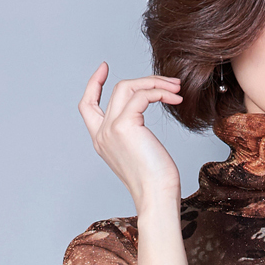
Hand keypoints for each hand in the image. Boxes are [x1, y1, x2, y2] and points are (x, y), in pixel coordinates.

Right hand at [77, 62, 183, 211]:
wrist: (156, 196)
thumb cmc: (156, 182)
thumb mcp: (142, 153)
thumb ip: (136, 134)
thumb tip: (148, 117)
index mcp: (102, 141)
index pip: (87, 106)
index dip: (94, 84)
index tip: (104, 67)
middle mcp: (102, 133)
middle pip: (116, 90)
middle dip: (145, 81)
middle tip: (170, 83)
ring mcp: (110, 129)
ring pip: (127, 87)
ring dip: (155, 83)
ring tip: (177, 89)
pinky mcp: (124, 125)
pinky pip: (142, 95)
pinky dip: (160, 92)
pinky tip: (176, 99)